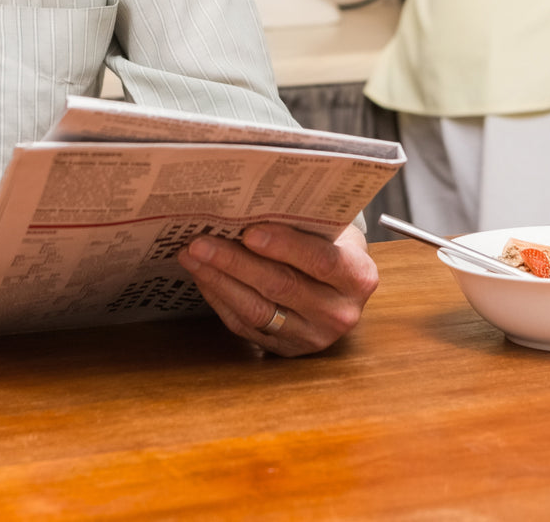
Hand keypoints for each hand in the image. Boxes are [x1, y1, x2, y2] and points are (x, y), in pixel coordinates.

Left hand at [177, 221, 378, 356]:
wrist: (341, 286)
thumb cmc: (332, 245)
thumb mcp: (333, 228)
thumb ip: (304, 221)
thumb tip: (251, 201)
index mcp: (357, 276)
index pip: (321, 261)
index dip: (285, 246)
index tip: (249, 232)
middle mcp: (338, 312)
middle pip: (281, 286)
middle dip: (236, 262)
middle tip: (202, 242)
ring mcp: (311, 336)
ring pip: (258, 310)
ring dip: (219, 280)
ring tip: (191, 255)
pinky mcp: (284, 348)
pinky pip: (244, 325)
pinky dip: (219, 298)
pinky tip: (202, 275)